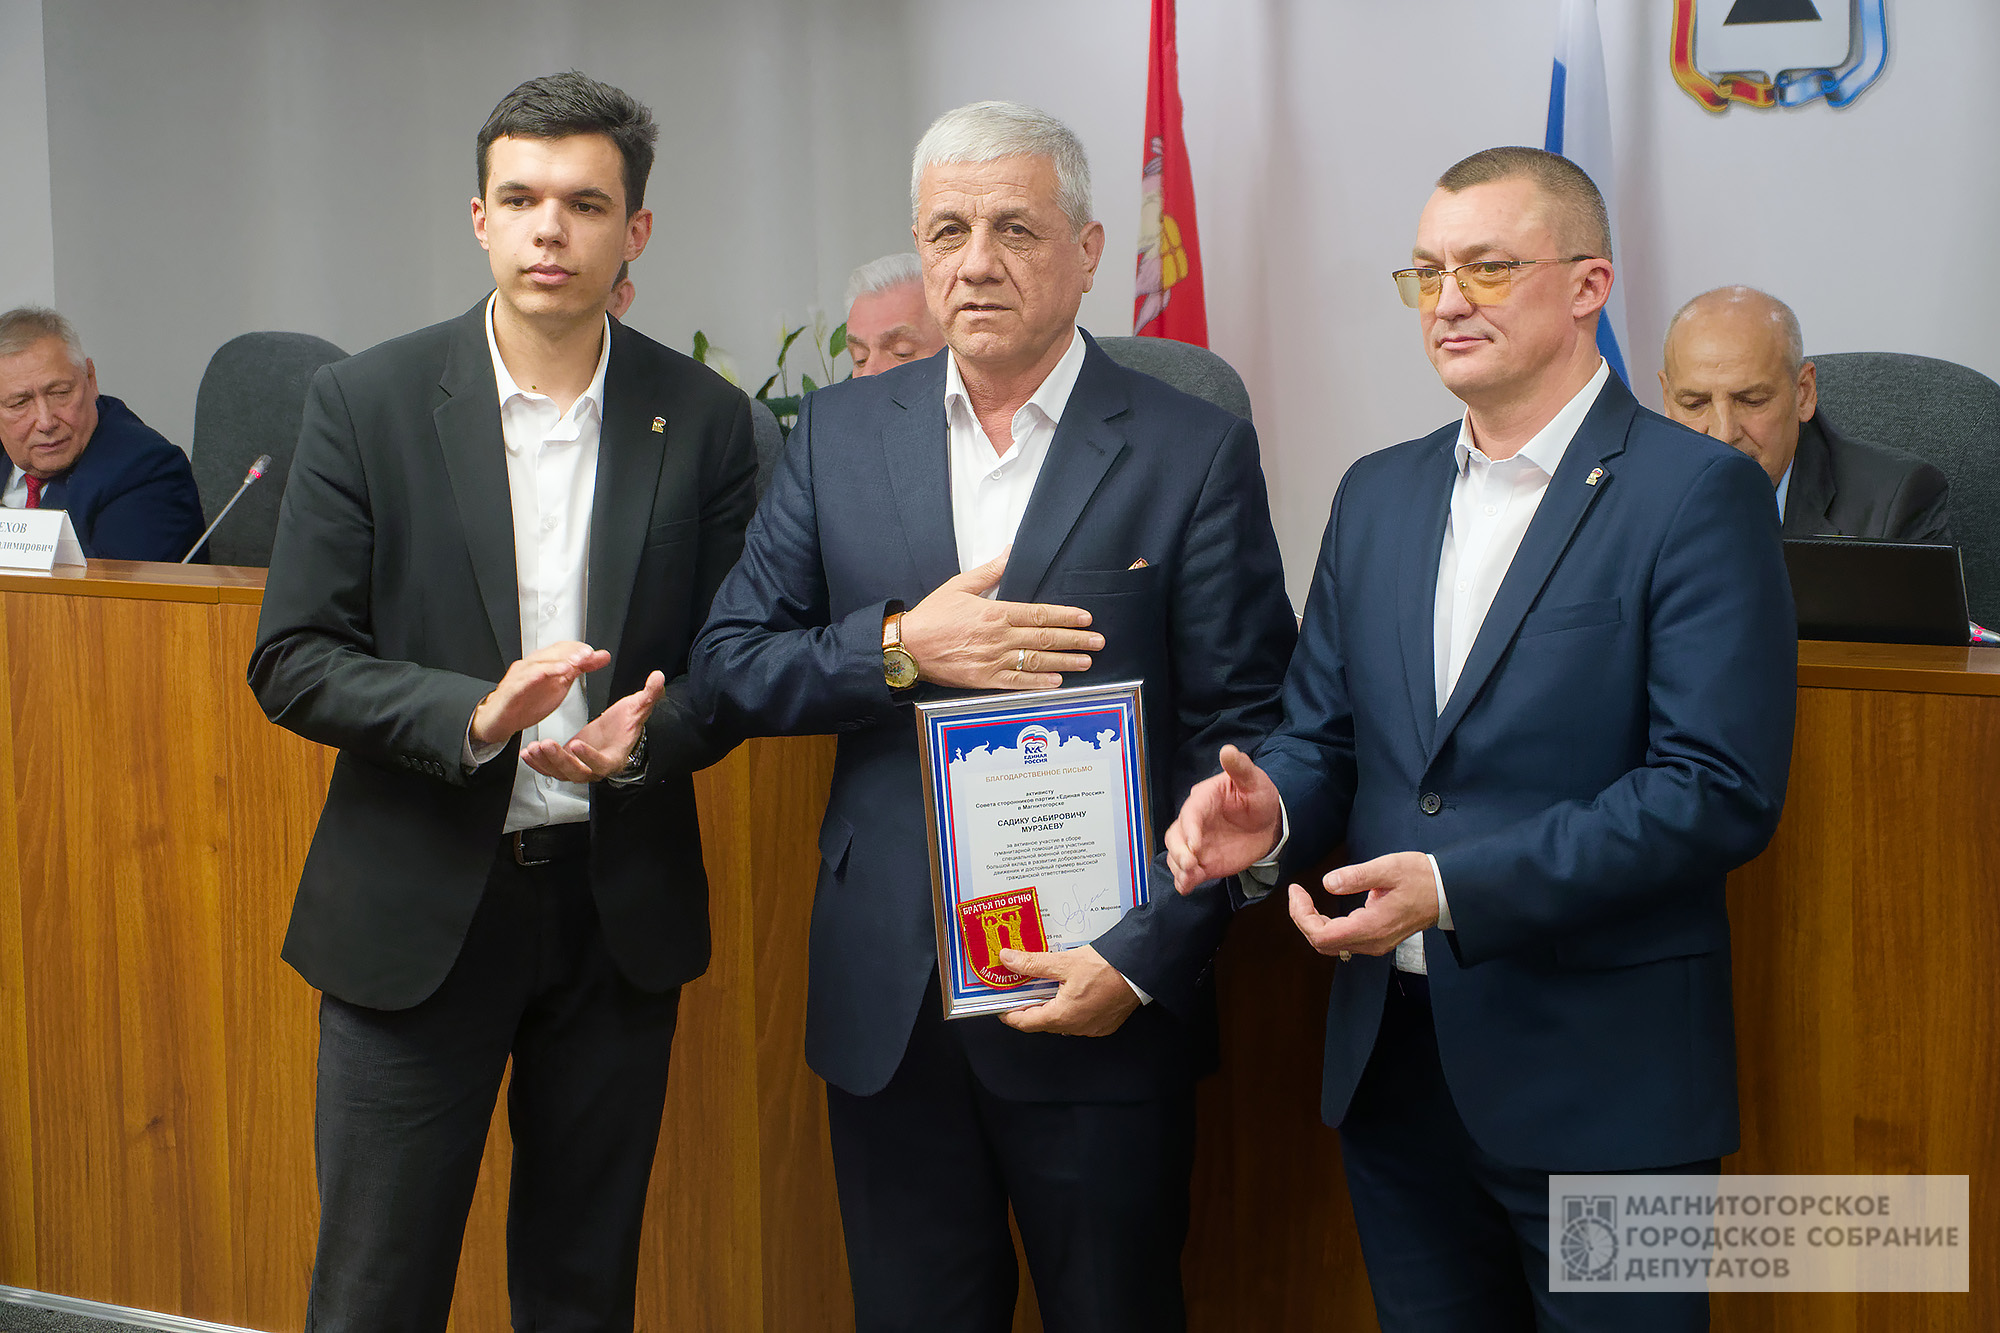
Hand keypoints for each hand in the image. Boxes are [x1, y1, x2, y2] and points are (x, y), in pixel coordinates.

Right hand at [471, 640, 610, 745]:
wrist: (501, 719)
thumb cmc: (527, 701)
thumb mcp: (560, 685)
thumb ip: (579, 669)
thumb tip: (601, 657)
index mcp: (544, 663)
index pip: (562, 649)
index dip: (578, 650)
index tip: (595, 655)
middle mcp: (531, 666)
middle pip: (550, 654)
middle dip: (570, 654)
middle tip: (587, 656)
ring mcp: (519, 677)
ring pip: (536, 665)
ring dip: (554, 664)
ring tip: (570, 666)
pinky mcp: (509, 692)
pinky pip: (519, 683)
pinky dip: (531, 678)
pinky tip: (542, 676)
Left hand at [520, 670, 665, 782]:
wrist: (617, 734)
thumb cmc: (626, 724)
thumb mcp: (638, 707)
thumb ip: (648, 694)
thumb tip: (658, 677)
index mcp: (614, 757)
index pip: (602, 762)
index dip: (589, 756)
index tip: (576, 744)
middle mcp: (596, 768)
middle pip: (578, 772)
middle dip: (560, 760)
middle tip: (547, 744)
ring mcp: (581, 768)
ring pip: (562, 772)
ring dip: (546, 762)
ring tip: (533, 748)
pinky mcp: (568, 764)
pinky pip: (552, 769)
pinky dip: (539, 763)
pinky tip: (528, 753)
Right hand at [898, 548, 1102, 689]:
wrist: (907, 647)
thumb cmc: (932, 617)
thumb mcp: (960, 585)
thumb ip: (989, 572)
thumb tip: (1009, 551)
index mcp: (995, 613)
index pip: (1040, 614)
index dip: (1066, 617)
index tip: (1085, 619)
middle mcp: (998, 638)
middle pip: (1045, 638)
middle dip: (1075, 640)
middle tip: (1097, 641)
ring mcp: (992, 661)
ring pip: (1036, 661)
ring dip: (1064, 661)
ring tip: (1086, 662)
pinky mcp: (984, 680)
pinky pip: (1017, 683)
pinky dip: (1038, 683)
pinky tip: (1057, 682)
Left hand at [994, 945, 1141, 1036]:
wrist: (1140, 969)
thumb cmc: (1107, 967)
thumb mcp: (1063, 962)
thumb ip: (1032, 964)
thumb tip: (1008, 960)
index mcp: (1063, 1016)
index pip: (1026, 1023)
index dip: (1009, 1015)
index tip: (1001, 1006)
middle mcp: (1077, 1028)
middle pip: (1043, 1022)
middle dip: (1031, 1006)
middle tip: (1022, 989)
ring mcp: (1092, 1028)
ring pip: (1062, 1021)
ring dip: (1052, 1007)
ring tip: (1046, 986)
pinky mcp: (1105, 1024)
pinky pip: (1080, 1020)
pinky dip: (1071, 1008)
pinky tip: (1070, 991)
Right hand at [1164, 745, 1281, 893]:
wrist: (1268, 823)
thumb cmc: (1258, 797)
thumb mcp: (1254, 780)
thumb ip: (1240, 768)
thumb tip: (1228, 750)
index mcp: (1203, 799)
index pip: (1191, 813)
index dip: (1190, 829)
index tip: (1196, 844)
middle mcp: (1194, 823)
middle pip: (1175, 836)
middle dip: (1180, 851)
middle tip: (1191, 864)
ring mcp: (1197, 844)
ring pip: (1177, 855)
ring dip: (1180, 867)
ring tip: (1189, 878)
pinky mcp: (1203, 862)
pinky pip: (1187, 872)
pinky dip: (1183, 881)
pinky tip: (1186, 888)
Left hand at [1287, 851, 1438, 958]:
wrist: (1447, 892)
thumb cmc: (1421, 878)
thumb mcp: (1388, 868)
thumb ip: (1357, 876)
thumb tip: (1328, 882)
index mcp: (1371, 927)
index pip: (1322, 936)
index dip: (1301, 915)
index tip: (1297, 891)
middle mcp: (1372, 942)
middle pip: (1322, 944)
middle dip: (1303, 919)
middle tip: (1298, 894)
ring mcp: (1375, 944)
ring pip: (1332, 945)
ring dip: (1313, 924)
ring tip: (1305, 900)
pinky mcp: (1377, 939)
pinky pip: (1343, 941)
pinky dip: (1326, 927)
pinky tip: (1322, 909)